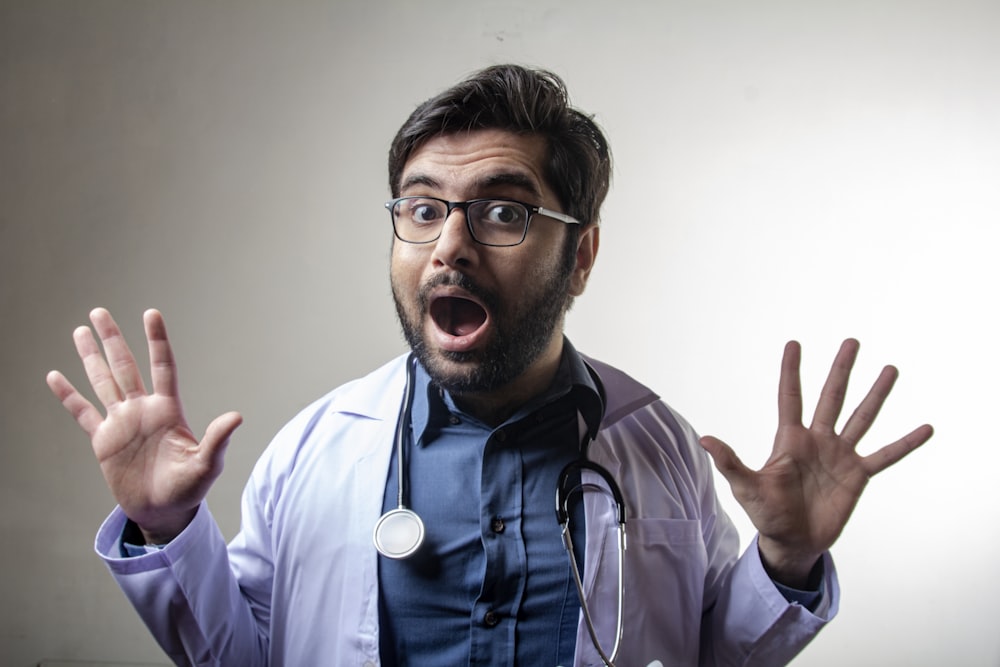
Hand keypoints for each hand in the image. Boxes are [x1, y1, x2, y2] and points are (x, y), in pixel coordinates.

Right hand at [47, 308, 241, 542]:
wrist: (163, 511)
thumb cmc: (189, 489)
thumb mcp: (206, 465)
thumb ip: (217, 440)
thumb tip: (236, 417)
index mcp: (168, 410)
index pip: (162, 367)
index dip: (156, 340)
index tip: (150, 313)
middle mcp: (142, 410)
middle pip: (125, 367)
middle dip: (112, 339)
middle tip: (98, 312)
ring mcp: (121, 423)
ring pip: (103, 382)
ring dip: (91, 357)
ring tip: (81, 331)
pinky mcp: (103, 441)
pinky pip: (82, 412)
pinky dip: (68, 395)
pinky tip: (56, 376)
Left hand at [699, 339, 932, 586]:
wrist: (792, 541)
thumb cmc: (766, 513)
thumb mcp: (747, 486)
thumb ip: (730, 462)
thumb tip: (704, 439)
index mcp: (790, 440)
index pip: (790, 397)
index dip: (791, 371)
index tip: (794, 343)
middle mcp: (817, 440)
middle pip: (831, 397)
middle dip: (840, 370)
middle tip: (851, 341)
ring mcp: (839, 455)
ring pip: (861, 417)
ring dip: (876, 394)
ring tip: (890, 369)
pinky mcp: (857, 475)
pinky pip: (885, 455)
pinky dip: (905, 443)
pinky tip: (925, 428)